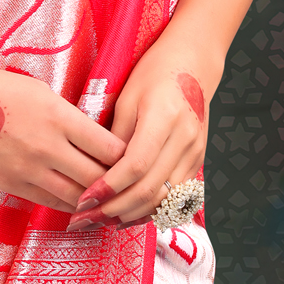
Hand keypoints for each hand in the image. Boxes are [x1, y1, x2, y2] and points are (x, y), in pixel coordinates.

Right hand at [0, 63, 125, 212]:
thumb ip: (70, 118)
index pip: (109, 148)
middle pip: (98, 178)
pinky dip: (68, 204)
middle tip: (129, 187)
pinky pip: (49, 203)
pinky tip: (79, 204)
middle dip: (117, 184)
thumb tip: (95, 141)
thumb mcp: (42, 92)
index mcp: (58, 116)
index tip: (134, 159)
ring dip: (95, 201)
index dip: (127, 157)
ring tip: (109, 201)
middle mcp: (47, 147)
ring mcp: (28, 170)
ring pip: (76, 198)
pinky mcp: (12, 186)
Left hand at [64, 38, 219, 229]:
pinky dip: (151, 209)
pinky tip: (129, 213)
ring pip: (164, 200)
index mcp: (164, 117)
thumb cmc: (155, 73)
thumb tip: (97, 170)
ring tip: (103, 221)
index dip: (109, 187)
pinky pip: (175, 196)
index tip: (85, 200)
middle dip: (115, 209)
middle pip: (150, 189)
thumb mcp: (127, 96)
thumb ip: (115, 134)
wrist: (194, 62)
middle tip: (87, 218)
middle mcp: (184, 139)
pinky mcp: (198, 161)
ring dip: (132, 215)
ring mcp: (195, 153)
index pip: (135, 165)